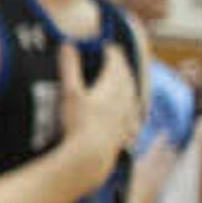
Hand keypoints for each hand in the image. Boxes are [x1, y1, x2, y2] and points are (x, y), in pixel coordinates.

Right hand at [62, 42, 141, 168]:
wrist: (90, 158)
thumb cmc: (79, 124)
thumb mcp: (70, 93)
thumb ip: (70, 68)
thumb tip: (68, 44)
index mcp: (111, 88)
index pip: (116, 64)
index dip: (113, 53)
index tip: (108, 46)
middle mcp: (123, 101)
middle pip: (126, 78)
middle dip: (122, 67)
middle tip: (117, 59)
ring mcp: (125, 118)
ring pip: (132, 96)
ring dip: (129, 85)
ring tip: (126, 81)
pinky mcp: (124, 133)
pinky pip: (133, 116)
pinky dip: (132, 108)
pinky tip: (131, 113)